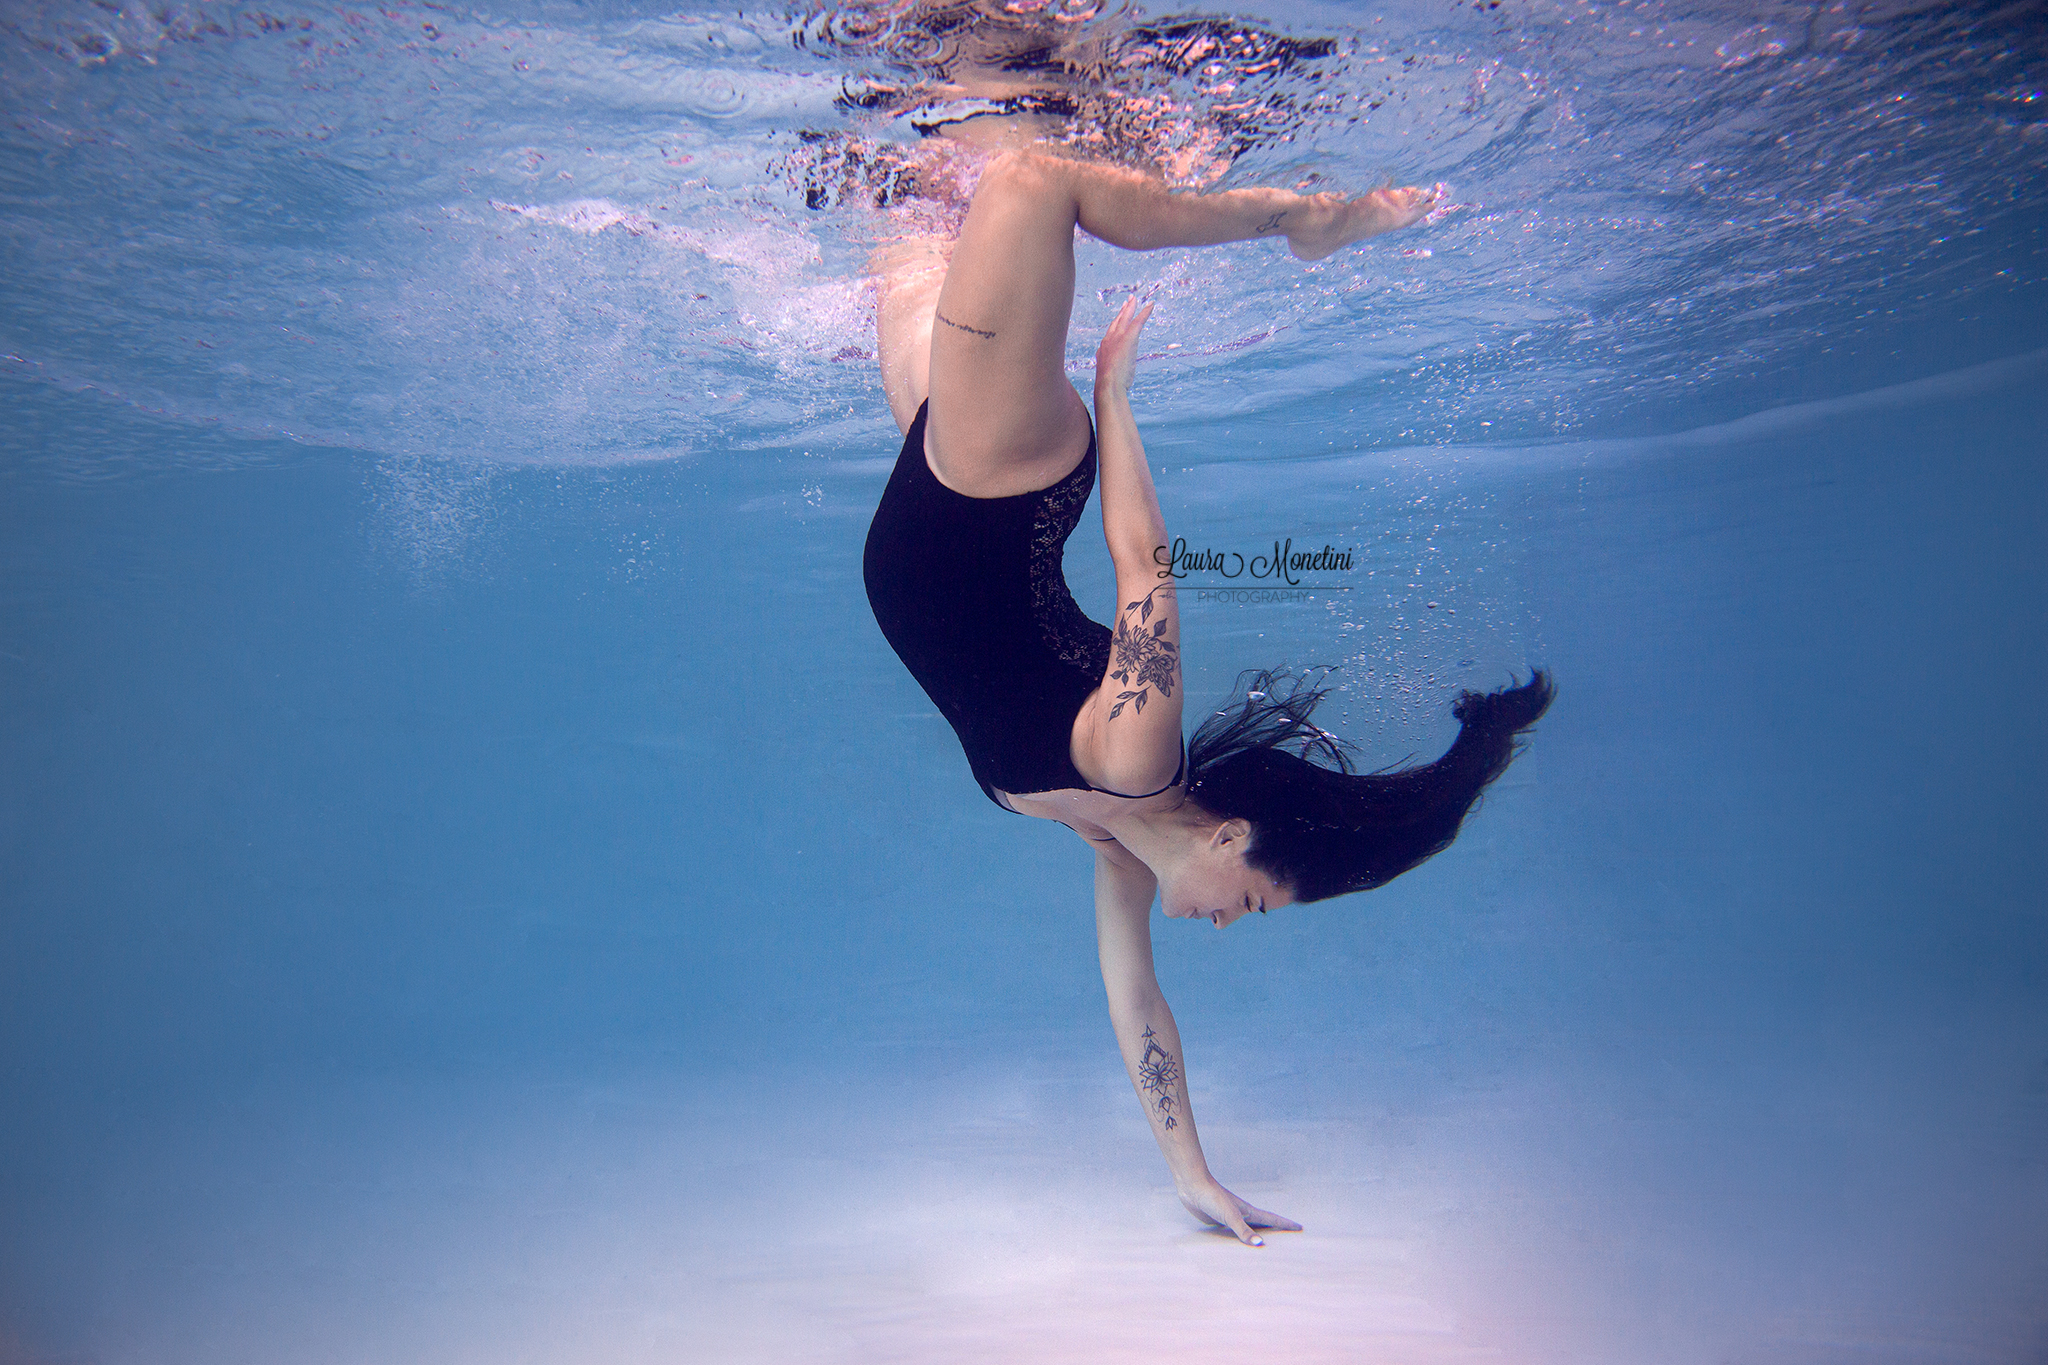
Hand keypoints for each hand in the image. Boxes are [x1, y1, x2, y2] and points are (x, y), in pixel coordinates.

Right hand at [1094, 295, 1153, 393]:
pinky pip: (1138, 321)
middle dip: (1123, 310)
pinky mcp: (1128, 337)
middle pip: (1117, 321)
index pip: (1111, 332)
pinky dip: (1145, 312)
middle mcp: (1109, 340)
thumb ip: (1112, 373)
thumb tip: (1115, 379)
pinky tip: (1151, 305)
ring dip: (1131, 307)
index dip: (1116, 324)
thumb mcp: (1109, 377)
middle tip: (1128, 301)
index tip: (1119, 317)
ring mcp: (1118, 337)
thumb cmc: (1109, 386)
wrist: (1108, 384)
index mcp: (1103, 349)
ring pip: (1125, 318)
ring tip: (1135, 299)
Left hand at [1176, 1176, 1302, 1246]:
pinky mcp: (1218, 1221)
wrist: (1193, 1187)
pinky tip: (1237, 1242)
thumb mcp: (1230, 1216)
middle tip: (1290, 1237)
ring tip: (1267, 1242)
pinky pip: (1234, 1232)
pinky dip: (1240, 1238)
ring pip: (1249, 1228)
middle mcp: (1242, 1214)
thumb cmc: (1213, 1198)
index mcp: (1248, 1212)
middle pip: (1263, 1224)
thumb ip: (1243, 1231)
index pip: (1272, 1219)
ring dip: (1258, 1234)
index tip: (1299, 1227)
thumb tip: (1260, 1244)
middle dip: (1277, 1230)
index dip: (1286, 1224)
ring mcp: (1230, 1217)